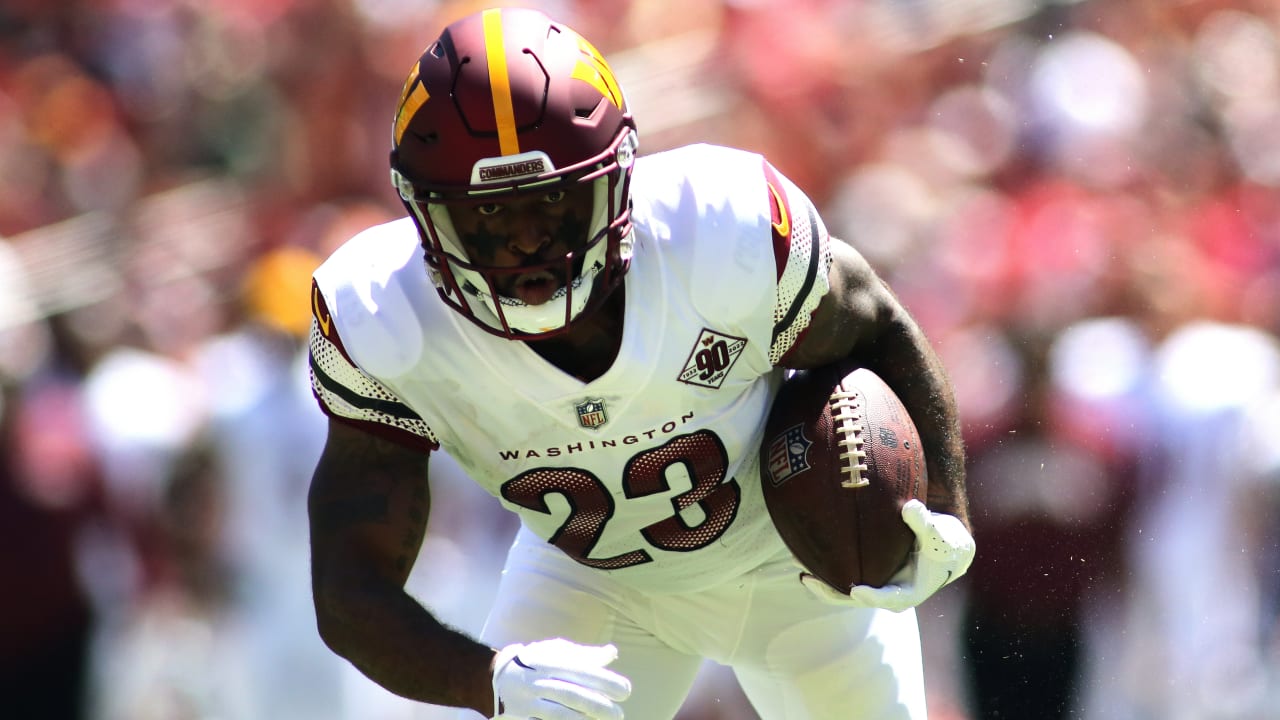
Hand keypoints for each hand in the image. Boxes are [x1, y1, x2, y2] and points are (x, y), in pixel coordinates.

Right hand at [491, 638, 631, 718]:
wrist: (494, 677)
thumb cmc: (535, 663)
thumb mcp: (556, 651)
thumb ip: (584, 655)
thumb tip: (612, 653)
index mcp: (550, 661)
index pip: (581, 671)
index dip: (604, 681)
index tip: (625, 690)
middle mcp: (539, 681)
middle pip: (571, 694)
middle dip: (597, 705)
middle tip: (619, 715)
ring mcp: (530, 701)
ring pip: (558, 713)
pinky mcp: (522, 718)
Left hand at [801, 499, 974, 611]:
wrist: (944, 548)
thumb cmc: (943, 542)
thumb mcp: (939, 533)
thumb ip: (923, 522)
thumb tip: (910, 507)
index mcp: (908, 593)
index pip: (888, 600)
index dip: (873, 597)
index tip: (856, 592)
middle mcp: (888, 594)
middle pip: (855, 599)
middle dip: (831, 591)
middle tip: (809, 580)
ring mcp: (876, 587)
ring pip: (844, 591)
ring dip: (822, 583)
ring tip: (800, 570)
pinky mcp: (869, 577)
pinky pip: (844, 577)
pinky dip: (827, 570)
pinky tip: (806, 557)